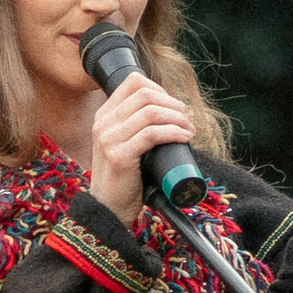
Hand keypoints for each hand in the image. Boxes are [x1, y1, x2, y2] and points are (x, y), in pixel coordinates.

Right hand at [86, 71, 199, 221]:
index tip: (173, 106)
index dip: (160, 89)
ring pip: (151, 112)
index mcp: (103, 116)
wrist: (107, 210)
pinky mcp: (119, 156)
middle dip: (173, 104)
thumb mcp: (122, 145)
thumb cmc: (123, 180)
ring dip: (177, 118)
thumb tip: (170, 112)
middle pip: (145, 94)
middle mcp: (103, 124)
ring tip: (189, 131)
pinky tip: (183, 138)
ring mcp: (108, 139)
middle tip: (186, 120)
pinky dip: (173, 132)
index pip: (133, 82)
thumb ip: (134, 128)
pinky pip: (152, 134)